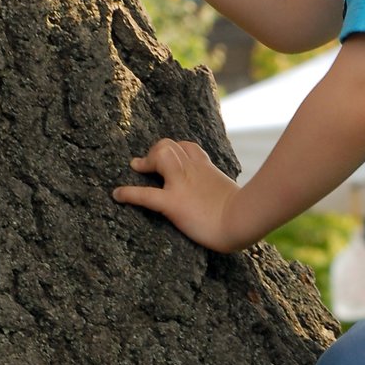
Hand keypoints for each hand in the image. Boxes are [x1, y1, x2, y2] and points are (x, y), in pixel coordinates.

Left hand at [113, 139, 247, 252]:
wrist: (245, 219)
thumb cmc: (246, 213)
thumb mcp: (235, 195)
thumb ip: (223, 194)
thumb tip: (231, 206)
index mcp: (206, 169)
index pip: (187, 148)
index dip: (175, 149)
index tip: (170, 157)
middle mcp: (192, 171)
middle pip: (169, 145)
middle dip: (156, 151)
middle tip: (148, 165)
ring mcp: (181, 185)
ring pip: (160, 156)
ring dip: (146, 161)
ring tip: (138, 169)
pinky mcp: (173, 203)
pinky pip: (145, 194)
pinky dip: (129, 193)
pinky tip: (117, 195)